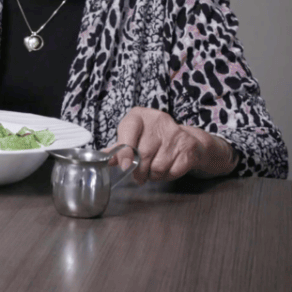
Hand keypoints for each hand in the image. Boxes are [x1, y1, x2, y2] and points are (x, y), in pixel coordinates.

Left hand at [108, 107, 237, 183]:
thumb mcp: (132, 136)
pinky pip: (172, 171)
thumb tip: (103, 158)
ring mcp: (176, 133)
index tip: (123, 166)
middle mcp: (159, 120)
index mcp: (139, 115)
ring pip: (158, 166)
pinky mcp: (188, 147)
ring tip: (152, 171)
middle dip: (138, 171)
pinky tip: (166, 169)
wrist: (185, 139)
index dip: (124, 151)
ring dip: (152, 175)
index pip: (128, 130)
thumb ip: (118, 147)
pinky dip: (166, 176)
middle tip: (137, 176)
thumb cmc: (152, 138)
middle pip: (143, 154)